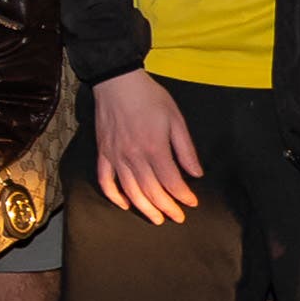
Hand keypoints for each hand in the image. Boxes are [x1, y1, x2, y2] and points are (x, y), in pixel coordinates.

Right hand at [92, 68, 203, 226]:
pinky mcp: (103, 153)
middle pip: (152, 190)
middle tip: (177, 218)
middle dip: (167, 207)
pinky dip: (114, 195)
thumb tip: (196, 173)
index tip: (192, 202)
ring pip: (130, 191)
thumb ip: (186, 149)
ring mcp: (116, 156)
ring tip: (156, 218)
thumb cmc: (149, 98)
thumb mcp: (176, 119)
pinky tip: (125, 204)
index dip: (183, 196)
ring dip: (144, 208)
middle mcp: (134, 156)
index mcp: (155, 148)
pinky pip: (105, 180)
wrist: (117, 82)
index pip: (171, 182)